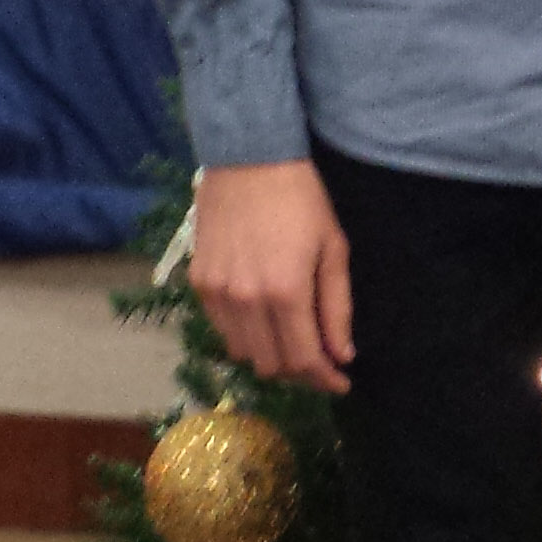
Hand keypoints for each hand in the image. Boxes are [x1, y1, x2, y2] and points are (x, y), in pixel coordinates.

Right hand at [190, 160, 354, 394]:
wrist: (248, 158)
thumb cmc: (301, 200)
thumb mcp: (333, 249)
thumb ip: (337, 308)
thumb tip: (342, 355)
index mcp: (285, 292)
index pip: (304, 359)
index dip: (325, 380)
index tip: (340, 384)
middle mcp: (245, 300)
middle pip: (272, 365)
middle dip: (300, 372)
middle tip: (320, 361)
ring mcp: (217, 293)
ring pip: (243, 353)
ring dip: (270, 355)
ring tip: (291, 339)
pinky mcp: (199, 283)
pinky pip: (222, 329)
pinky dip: (244, 334)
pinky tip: (262, 318)